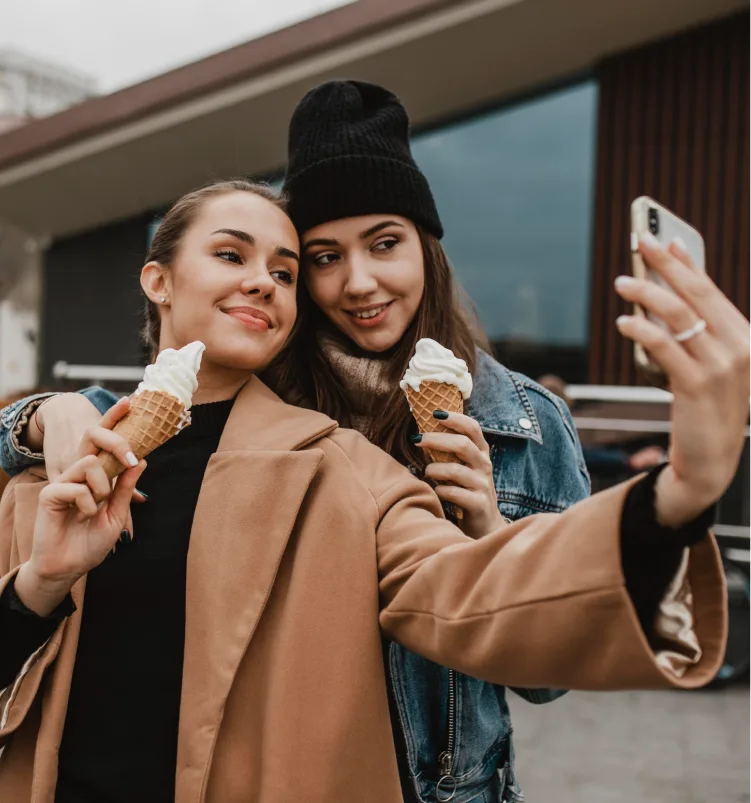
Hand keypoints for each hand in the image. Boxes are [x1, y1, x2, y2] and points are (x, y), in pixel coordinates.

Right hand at [36, 395, 144, 534]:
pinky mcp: (50, 493)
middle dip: (115, 440)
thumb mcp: (116, 514)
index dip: (114, 419)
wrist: (68, 567)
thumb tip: (142, 460)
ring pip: (90, 462)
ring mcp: (63, 481)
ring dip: (102, 488)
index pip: (104, 442)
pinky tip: (82, 518)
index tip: (129, 401)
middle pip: (93, 437)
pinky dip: (87, 504)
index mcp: (96, 476)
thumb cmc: (90, 542)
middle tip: (131, 460)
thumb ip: (126, 487)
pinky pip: (76, 486)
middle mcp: (79, 473)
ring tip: (95, 508)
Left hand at [417, 412, 505, 538]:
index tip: (436, 413)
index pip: (473, 428)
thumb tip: (423, 432)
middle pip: (462, 444)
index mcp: (480, 453)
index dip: (456, 418)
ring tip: (426, 472)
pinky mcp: (479, 504)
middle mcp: (484, 466)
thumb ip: (450, 452)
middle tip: (417, 440)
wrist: (485, 525)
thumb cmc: (466, 491)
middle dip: (437, 439)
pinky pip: (455, 493)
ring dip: (435, 469)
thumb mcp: (463, 468)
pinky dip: (441, 490)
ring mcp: (483, 485)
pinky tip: (436, 491)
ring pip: (456, 470)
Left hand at [615, 233, 750, 526]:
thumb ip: (695, 332)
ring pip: (677, 316)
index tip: (664, 240)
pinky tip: (625, 322)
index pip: (710, 291)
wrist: (712, 459)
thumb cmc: (707, 407)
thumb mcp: (709, 365)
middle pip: (695, 294)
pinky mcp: (696, 385)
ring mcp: (720, 366)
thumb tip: (665, 296)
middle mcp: (737, 348)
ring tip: (622, 282)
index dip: (685, 263)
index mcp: (744, 338)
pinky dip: (642, 330)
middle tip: (639, 243)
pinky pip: (664, 347)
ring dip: (647, 293)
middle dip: (665, 265)